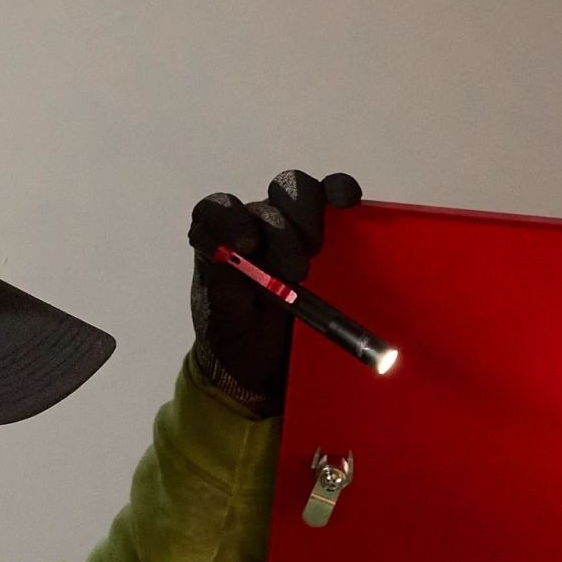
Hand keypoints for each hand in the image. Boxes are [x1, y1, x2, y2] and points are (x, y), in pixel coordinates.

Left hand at [188, 169, 360, 415]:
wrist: (271, 370)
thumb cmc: (244, 347)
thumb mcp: (231, 332)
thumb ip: (226, 300)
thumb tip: (227, 264)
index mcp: (219, 247)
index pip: (213, 212)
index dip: (228, 218)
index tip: (248, 244)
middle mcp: (251, 227)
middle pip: (263, 204)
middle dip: (280, 232)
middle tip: (295, 272)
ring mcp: (287, 223)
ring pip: (293, 191)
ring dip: (307, 213)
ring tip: (316, 250)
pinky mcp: (322, 226)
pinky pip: (329, 194)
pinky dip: (338, 191)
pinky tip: (347, 202)